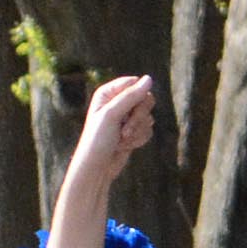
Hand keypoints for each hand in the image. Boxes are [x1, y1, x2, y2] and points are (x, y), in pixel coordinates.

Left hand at [63, 74, 158, 196]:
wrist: (96, 168)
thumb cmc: (98, 140)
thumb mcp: (112, 115)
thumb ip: (130, 96)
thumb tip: (149, 78)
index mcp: (108, 93)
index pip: (135, 83)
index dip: (137, 96)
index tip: (129, 111)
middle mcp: (117, 102)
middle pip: (146, 98)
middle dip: (139, 117)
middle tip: (125, 131)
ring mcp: (126, 117)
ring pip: (148, 116)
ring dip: (137, 131)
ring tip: (121, 140)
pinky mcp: (133, 130)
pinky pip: (148, 129)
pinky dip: (139, 139)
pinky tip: (124, 146)